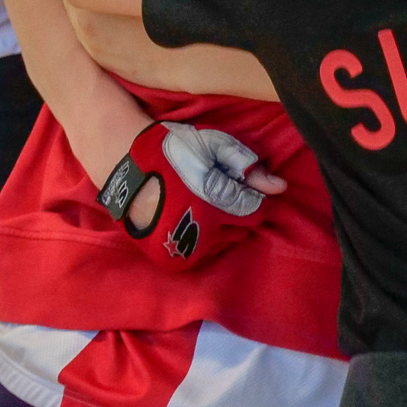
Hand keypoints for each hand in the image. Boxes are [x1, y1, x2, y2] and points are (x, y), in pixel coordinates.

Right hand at [101, 121, 286, 269]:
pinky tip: (187, 220)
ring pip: (223, 243)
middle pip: (242, 229)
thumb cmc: (172, 150)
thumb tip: (281, 187)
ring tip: (199, 204)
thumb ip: (247, 166)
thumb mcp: (213, 146)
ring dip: (220, 227)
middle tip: (215, 191)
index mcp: (214, 202)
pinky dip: (201, 240)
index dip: (252, 196)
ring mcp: (184, 250)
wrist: (125, 167)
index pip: (257, 211)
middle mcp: (202, 232)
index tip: (237, 184)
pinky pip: (202, 254)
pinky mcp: (170, 261)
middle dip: (236, 211)